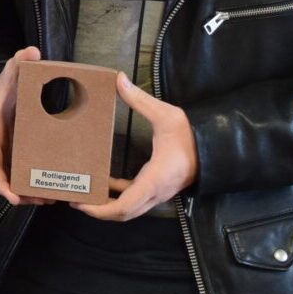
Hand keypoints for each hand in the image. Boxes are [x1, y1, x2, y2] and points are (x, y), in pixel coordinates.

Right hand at [0, 46, 47, 205]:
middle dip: (18, 192)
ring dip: (30, 192)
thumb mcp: (13, 71)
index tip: (12, 196)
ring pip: (15, 177)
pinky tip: (54, 191)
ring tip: (50, 200)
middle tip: (41, 201)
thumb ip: (19, 61)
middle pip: (3, 175)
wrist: (15, 86)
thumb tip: (30, 52)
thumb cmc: (11, 81)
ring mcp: (10, 149)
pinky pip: (26, 171)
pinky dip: (36, 183)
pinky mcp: (22, 151)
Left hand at [70, 73, 196, 221]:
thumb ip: (140, 99)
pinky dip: (118, 196)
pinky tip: (105, 183)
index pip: (124, 206)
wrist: (218, 149)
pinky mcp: (158, 188)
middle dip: (97, 211)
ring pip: (129, 210)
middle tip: (74, 199)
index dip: (99, 210)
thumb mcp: (167, 115)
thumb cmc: (192, 135)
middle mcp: (156, 192)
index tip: (80, 203)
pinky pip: (135, 199)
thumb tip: (118, 79)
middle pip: (123, 214)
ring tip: (84, 194)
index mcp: (155, 179)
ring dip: (107, 206)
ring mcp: (158, 193)